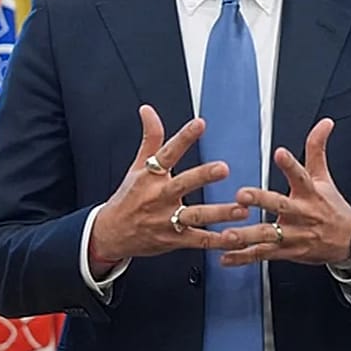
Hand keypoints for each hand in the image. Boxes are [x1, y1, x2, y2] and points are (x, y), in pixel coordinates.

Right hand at [88, 105, 248, 272]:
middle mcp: (158, 197)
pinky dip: (218, 240)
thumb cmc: (128, 198)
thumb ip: (151, 138)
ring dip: (218, 213)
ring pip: (194, 216)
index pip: (167, 152)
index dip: (183, 138)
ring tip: (240, 210)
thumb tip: (148, 110)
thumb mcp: (136, 167)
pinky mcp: (173, 240)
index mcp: (150, 176)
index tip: (199, 124)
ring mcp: (166, 220)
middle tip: (223, 168)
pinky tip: (236, 237)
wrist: (110, 235)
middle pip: (182, 184)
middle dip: (203, 176)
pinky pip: (198, 240)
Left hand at [221, 118, 350, 266]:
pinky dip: (243, 257)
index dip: (291, 164)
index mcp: (310, 193)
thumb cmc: (332, 207)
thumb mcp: (325, 177)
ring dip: (246, 236)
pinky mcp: (287, 252)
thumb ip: (317, 148)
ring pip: (268, 235)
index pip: (301, 175)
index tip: (279, 152)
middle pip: (280, 206)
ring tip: (227, 235)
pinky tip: (225, 257)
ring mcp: (294, 235)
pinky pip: (263, 255)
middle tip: (242, 195)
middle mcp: (301, 214)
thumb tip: (325, 123)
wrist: (350, 241)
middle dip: (261, 201)